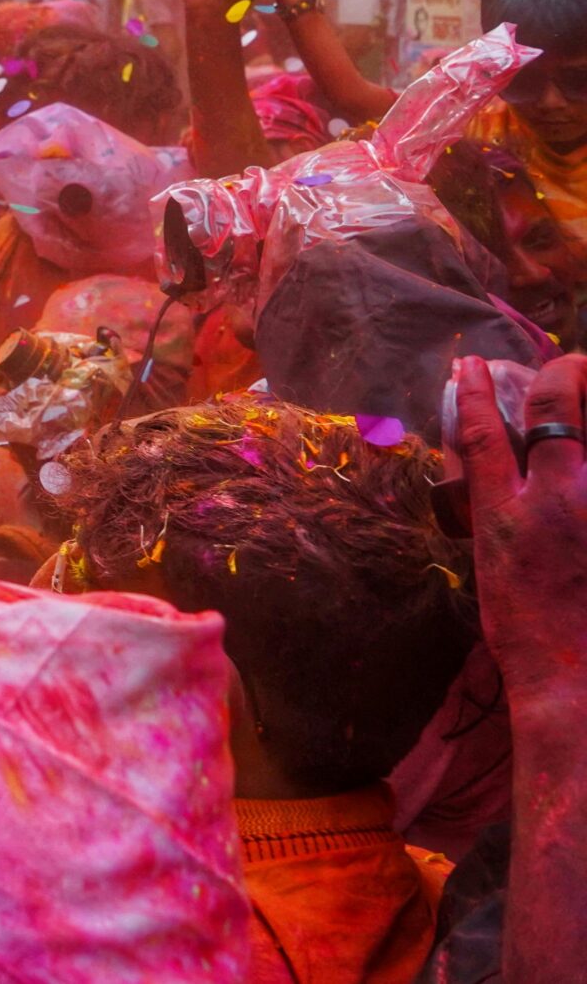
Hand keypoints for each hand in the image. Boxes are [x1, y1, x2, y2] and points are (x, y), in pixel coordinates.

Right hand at [452, 355, 586, 706]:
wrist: (578, 682)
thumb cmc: (530, 635)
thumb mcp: (494, 565)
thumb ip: (499, 512)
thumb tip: (497, 472)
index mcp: (508, 514)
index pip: (486, 432)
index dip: (477, 390)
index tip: (471, 364)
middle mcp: (559, 498)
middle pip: (559, 403)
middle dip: (565, 372)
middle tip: (571, 366)